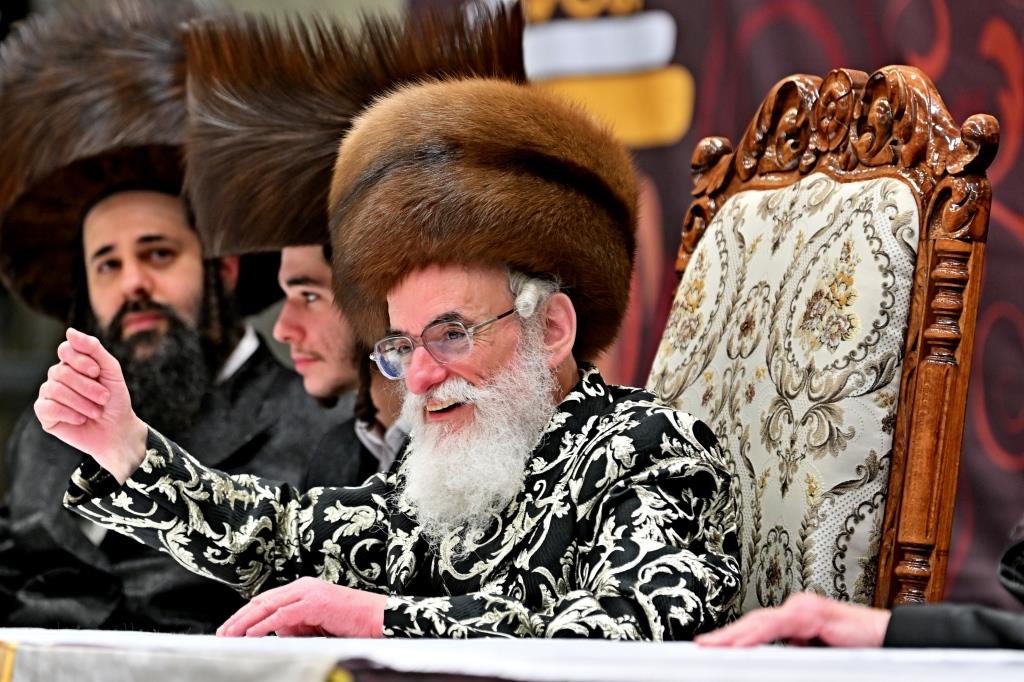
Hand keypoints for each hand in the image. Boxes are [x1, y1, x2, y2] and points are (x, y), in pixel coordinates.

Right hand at [34, 328, 147, 483]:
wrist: (117, 430)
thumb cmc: (115, 399)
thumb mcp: (111, 371)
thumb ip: (94, 349)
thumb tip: (70, 331)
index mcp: (72, 363)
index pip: (65, 349)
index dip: (81, 360)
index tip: (97, 372)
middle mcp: (57, 376)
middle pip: (62, 371)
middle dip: (88, 386)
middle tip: (104, 398)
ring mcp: (49, 394)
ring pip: (54, 389)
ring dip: (82, 402)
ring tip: (96, 411)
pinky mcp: (45, 414)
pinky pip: (47, 408)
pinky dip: (69, 413)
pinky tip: (81, 419)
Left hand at [217, 577, 385, 637]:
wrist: (378, 618)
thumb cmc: (352, 622)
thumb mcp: (316, 623)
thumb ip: (295, 623)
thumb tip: (273, 631)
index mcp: (303, 589)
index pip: (266, 600)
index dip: (245, 614)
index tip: (230, 628)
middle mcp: (303, 586)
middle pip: (262, 600)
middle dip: (238, 618)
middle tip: (222, 633)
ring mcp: (309, 592)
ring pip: (268, 606)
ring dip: (245, 622)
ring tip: (229, 635)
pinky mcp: (314, 603)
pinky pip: (282, 616)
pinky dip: (264, 625)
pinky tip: (251, 634)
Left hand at [695, 592, 890, 646]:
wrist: (893, 641)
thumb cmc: (860, 650)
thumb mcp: (818, 655)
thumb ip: (797, 653)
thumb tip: (773, 662)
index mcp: (797, 617)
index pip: (758, 627)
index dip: (735, 637)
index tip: (713, 647)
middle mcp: (797, 608)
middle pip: (754, 622)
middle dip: (727, 635)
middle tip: (702, 646)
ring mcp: (804, 608)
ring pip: (761, 623)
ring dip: (735, 636)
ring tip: (713, 646)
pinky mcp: (813, 613)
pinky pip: (778, 626)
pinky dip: (757, 636)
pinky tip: (740, 644)